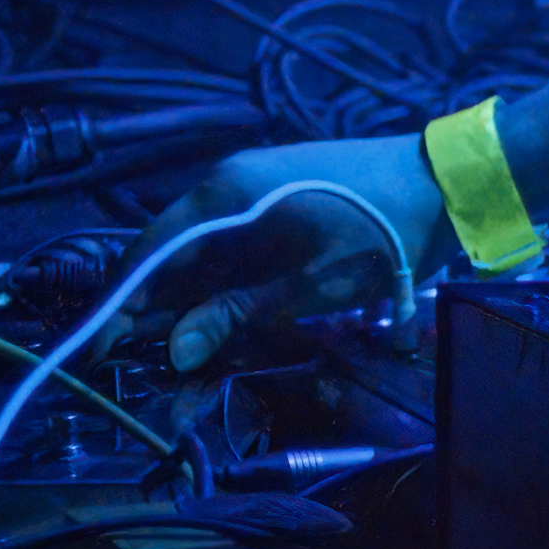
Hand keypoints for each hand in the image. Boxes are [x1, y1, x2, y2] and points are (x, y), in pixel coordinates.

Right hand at [124, 134, 455, 367]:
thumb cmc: (380, 232)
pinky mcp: (280, 203)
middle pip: (172, 255)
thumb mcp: (308, 283)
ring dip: (188, 303)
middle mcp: (227, 186)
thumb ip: (237, 312)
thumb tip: (175, 349)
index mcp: (224, 194)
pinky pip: (233, 246)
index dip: (121, 302)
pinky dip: (221, 284)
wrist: (448, 184)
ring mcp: (255, 191)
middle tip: (139, 364)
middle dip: (153, 310)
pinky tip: (217, 319)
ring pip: (203, 254)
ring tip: (176, 354)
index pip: (149, 252)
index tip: (100, 349)